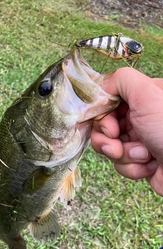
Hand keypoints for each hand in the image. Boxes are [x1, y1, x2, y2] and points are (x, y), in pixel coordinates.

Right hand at [91, 67, 162, 195]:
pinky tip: (150, 166)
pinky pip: (120, 164)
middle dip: (107, 140)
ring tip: (144, 156)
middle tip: (117, 148)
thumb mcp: (147, 94)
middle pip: (102, 126)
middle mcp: (137, 117)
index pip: (106, 103)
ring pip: (108, 147)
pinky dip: (132, 167)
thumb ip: (120, 80)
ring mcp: (137, 139)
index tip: (111, 128)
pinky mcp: (138, 160)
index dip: (102, 118)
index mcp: (140, 98)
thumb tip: (98, 90)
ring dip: (123, 155)